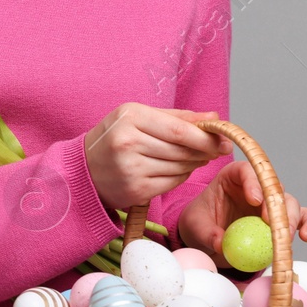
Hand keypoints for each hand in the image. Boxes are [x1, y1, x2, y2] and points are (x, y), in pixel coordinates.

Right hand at [84, 104, 232, 215]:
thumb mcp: (137, 116)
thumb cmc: (114, 138)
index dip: (205, 136)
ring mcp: (131, 169)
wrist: (83, 170)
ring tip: (195, 157)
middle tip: (217, 149)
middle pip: (181, 149)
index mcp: (130, 118)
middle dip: (205, 151)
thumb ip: (176, 117)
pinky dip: (181, 176)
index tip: (223, 139)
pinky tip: (178, 169)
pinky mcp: (135, 190)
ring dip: (194, 163)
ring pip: (179, 167)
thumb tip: (213, 116)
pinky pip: (172, 183)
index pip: (179, 130)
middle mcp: (128, 143)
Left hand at [174, 159, 306, 267]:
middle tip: (270, 222)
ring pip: (290, 203)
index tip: (254, 199)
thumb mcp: (195, 225)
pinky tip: (306, 236)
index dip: (253, 182)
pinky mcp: (282, 220)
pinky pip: (303, 218)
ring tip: (285, 236)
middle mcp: (257, 185)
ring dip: (292, 218)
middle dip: (275, 203)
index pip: (246, 170)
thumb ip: (206, 233)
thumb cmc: (200, 223)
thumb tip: (221, 244)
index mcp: (233, 176)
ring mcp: (272, 202)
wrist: (208, 238)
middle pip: (273, 187)